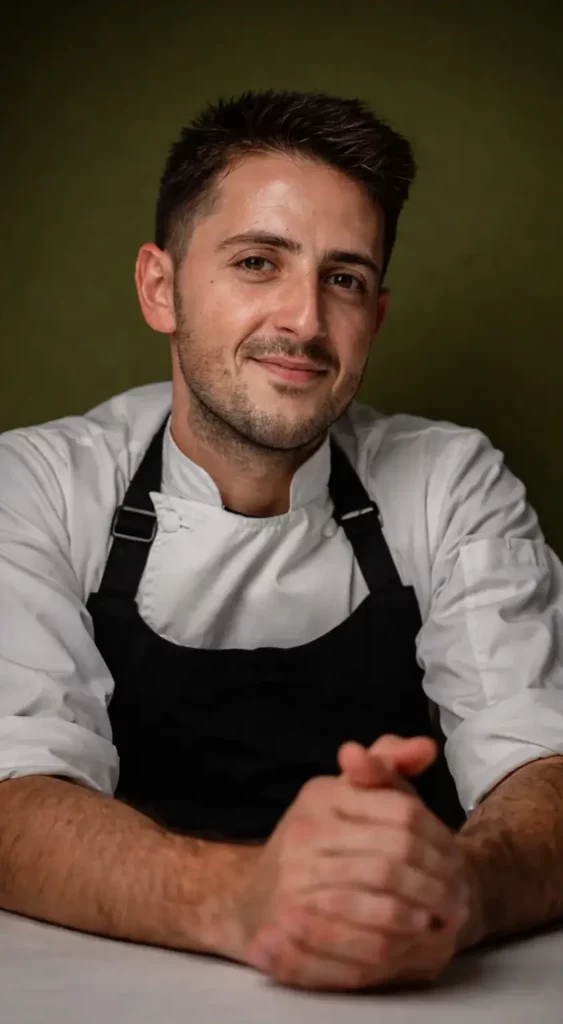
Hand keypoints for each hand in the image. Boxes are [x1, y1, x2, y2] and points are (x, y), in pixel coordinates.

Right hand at [232, 735, 470, 990]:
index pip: (403, 813)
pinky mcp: (288, 927)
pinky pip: (356, 943)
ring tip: (440, 922)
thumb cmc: (321, 839)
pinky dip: (392, 945)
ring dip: (419, 917)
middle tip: (458, 899)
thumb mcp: (350, 792)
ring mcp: (292, 881)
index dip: (440, 840)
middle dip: (434, 885)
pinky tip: (408, 943)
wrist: (256, 893)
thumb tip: (426, 747)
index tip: (458, 859)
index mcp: (322, 795)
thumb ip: (388, 764)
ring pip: (379, 905)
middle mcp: (303, 833)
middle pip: (393, 863)